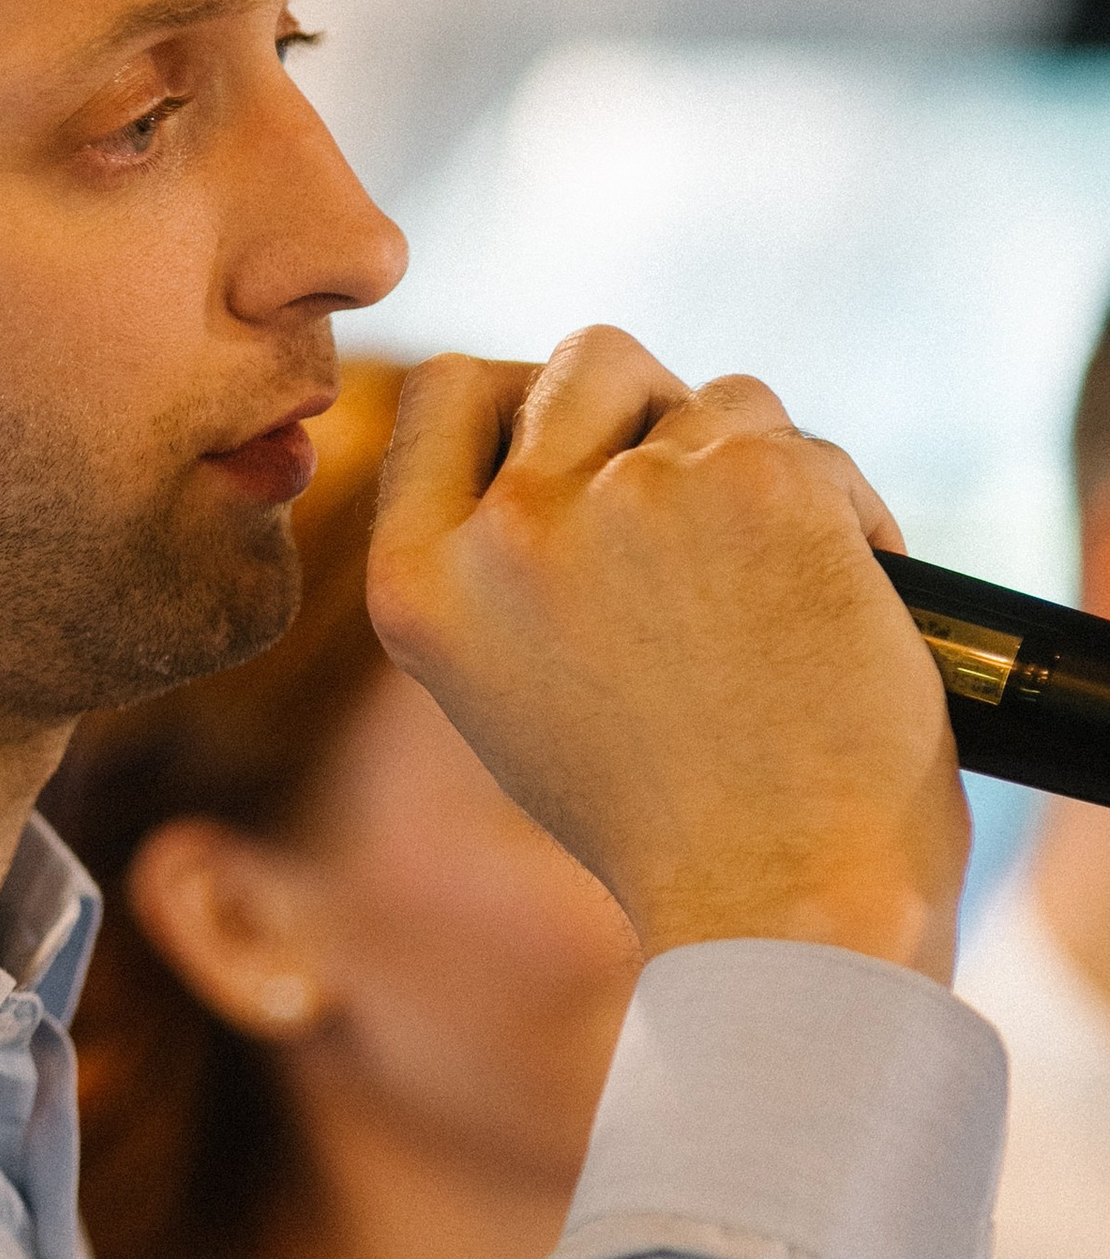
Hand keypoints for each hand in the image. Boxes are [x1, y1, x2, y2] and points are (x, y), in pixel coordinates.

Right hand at [367, 332, 966, 979]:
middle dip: (654, 412)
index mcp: (420, 585)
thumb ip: (499, 568)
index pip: (452, 389)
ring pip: (711, 396)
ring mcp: (630, 495)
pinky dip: (839, 510)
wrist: (778, 896)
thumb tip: (563, 446)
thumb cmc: (660, 822)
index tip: (586, 447)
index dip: (529, 398)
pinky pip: (802, 443)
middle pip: (589, 361)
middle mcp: (508, 529)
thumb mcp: (507, 695)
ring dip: (749, 466)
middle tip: (701, 517)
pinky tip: (838, 603)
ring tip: (769, 589)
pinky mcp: (754, 484)